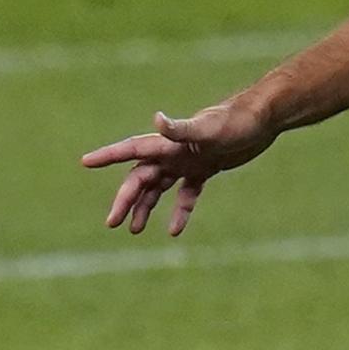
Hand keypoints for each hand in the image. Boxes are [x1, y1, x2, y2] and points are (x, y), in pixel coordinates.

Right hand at [79, 93, 278, 235]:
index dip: (108, 156)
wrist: (262, 120)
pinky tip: (174, 230)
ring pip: (158, 187)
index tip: (85, 162)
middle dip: (125, 199)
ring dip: (145, 207)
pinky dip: (180, 210)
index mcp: (169, 142)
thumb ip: (182, 129)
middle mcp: (174, 152)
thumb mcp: (209, 128)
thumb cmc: (236, 121)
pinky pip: (186, 194)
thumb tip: (157, 119)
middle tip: (112, 223)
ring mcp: (188, 161)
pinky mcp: (205, 169)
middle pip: (141, 177)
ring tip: (135, 230)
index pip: (131, 149)